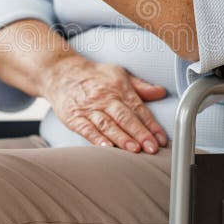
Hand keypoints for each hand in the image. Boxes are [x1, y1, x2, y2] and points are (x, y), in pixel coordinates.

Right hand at [40, 55, 168, 153]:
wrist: (62, 72)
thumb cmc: (94, 76)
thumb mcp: (119, 74)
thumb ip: (141, 86)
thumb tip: (161, 92)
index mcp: (119, 88)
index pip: (138, 108)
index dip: (151, 125)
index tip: (161, 139)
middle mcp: (105, 98)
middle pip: (125, 117)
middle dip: (139, 133)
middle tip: (151, 148)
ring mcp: (89, 108)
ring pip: (107, 124)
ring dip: (121, 138)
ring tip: (134, 150)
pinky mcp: (74, 117)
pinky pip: (86, 129)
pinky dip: (96, 139)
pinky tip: (106, 147)